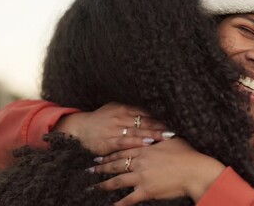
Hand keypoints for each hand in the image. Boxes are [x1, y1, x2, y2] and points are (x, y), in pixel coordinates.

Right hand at [53, 102, 171, 154]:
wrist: (80, 128)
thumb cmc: (101, 120)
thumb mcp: (115, 109)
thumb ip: (132, 112)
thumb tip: (152, 114)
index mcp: (123, 109)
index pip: (145, 114)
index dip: (159, 119)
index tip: (172, 124)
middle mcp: (120, 117)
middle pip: (144, 122)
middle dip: (160, 127)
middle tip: (173, 132)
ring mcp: (114, 129)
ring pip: (137, 131)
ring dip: (153, 134)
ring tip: (166, 137)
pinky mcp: (109, 141)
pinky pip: (125, 142)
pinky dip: (137, 142)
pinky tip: (148, 143)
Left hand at [93, 138, 225, 204]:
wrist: (194, 170)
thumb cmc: (186, 154)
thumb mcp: (172, 139)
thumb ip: (160, 136)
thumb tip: (158, 128)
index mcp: (144, 149)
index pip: (122, 151)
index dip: (109, 154)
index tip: (99, 156)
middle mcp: (139, 162)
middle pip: (116, 165)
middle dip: (101, 167)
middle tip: (89, 169)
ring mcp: (141, 177)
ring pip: (117, 181)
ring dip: (103, 185)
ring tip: (93, 187)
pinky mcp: (146, 191)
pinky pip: (128, 199)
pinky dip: (118, 204)